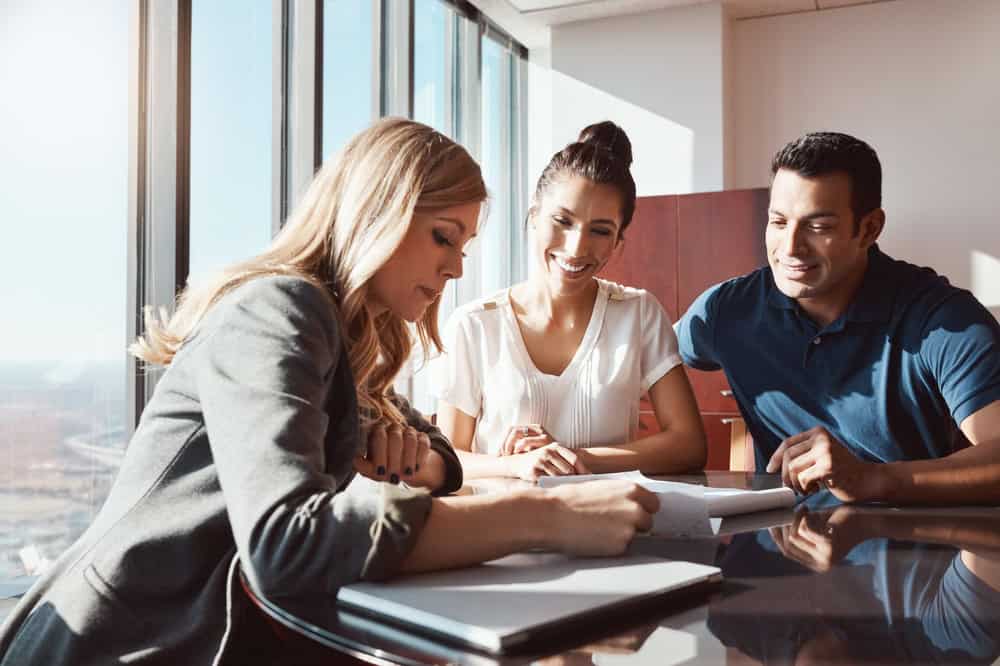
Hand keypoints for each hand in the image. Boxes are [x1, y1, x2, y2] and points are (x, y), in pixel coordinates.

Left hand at [354, 422, 430, 484]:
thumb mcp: (372, 470)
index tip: (381, 472)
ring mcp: (408, 431)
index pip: (379, 436)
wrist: (405, 470)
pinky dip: (420, 456)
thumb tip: (355, 460)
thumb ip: (363, 466)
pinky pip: (423, 443)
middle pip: (395, 437)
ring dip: (408, 458)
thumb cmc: (384, 468)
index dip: (380, 455)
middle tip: (394, 477)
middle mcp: (392, 428)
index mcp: (377, 432)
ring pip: (410, 438)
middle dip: (394, 459)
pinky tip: (416, 468)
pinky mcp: (422, 437)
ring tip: (407, 474)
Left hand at [500, 424, 553, 454]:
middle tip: (502, 455)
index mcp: (531, 429)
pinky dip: (519, 447)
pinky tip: (518, 455)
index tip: (499, 454)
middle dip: (504, 443)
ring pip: (517, 433)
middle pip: (512, 429)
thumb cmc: (544, 459)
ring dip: (509, 445)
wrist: (565, 461)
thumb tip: (500, 455)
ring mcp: (540, 432)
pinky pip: (526, 440)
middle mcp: (535, 428)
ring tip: (509, 455)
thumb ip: (518, 450)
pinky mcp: (545, 440)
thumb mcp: (529, 453)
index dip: (502, 441)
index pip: (511, 429)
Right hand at [506, 443, 589, 481]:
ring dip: (564, 484)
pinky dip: (553, 486)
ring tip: (567, 489)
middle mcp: (548, 451)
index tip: (590, 478)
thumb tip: (587, 475)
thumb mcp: (553, 455)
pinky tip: (555, 488)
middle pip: (568, 470)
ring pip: (559, 477)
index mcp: (556, 446)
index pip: (574, 459)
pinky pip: (548, 482)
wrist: (518, 462)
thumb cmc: (540, 460)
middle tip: (579, 486)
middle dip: (574, 479)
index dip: (583, 469)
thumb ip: (567, 462)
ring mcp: (540, 461)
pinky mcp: (533, 471)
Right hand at [545, 480, 659, 555]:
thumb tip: (628, 503)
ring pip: (636, 536)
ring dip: (623, 536)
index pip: (653, 503)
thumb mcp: (600, 487)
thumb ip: (619, 495)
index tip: (635, 512)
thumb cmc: (568, 500)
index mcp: (630, 490)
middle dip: (635, 524)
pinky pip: (623, 548)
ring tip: (601, 530)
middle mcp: (635, 508)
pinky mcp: (620, 546)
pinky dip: (612, 546)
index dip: (643, 508)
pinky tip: (596, 539)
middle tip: (614, 524)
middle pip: (648, 521)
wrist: (552, 516)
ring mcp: (630, 529)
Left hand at [766, 426, 881, 501]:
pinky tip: (817, 489)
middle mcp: (821, 438)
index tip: (770, 469)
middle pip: (788, 456)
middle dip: (785, 475)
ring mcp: (825, 451)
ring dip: (796, 483)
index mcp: (818, 433)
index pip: (788, 443)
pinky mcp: (828, 466)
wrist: (870, 480)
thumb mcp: (823, 455)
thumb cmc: (844, 472)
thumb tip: (776, 466)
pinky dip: (805, 488)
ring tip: (807, 488)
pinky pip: (803, 479)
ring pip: (793, 468)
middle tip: (792, 487)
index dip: (776, 458)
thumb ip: (805, 454)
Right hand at [768, 506, 864, 572]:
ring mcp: (825, 556)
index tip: (771, 521)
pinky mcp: (828, 544)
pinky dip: (803, 516)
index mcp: (817, 564)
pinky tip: (808, 507)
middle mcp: (821, 565)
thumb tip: (773, 526)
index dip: (777, 536)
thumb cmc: (841, 521)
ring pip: (795, 536)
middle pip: (788, 545)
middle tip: (787, 510)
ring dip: (795, 518)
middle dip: (784, 525)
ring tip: (803, 507)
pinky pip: (804, 529)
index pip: (788, 552)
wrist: (866, 519)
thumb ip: (799, 532)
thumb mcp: (817, 529)